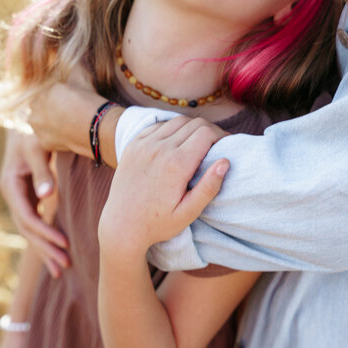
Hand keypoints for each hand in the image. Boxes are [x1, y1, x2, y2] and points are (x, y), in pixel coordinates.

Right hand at [0, 130, 68, 277]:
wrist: (24, 120)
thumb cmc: (31, 131)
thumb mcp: (36, 148)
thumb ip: (42, 172)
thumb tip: (47, 196)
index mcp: (10, 185)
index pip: (27, 217)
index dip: (45, 233)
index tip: (64, 244)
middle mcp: (12, 195)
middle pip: (28, 230)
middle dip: (46, 249)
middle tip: (64, 267)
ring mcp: (19, 197)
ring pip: (30, 230)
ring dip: (45, 249)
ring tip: (62, 269)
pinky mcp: (28, 196)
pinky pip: (36, 222)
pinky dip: (46, 236)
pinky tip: (57, 250)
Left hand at [28, 65, 106, 154]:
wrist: (95, 126)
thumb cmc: (87, 98)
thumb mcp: (80, 74)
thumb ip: (73, 63)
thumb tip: (73, 48)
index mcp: (39, 92)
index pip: (43, 92)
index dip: (55, 95)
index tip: (67, 98)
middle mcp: (33, 111)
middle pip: (40, 108)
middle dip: (51, 109)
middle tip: (68, 110)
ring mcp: (37, 128)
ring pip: (42, 123)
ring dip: (51, 122)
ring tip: (69, 122)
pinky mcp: (44, 143)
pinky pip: (47, 138)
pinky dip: (56, 136)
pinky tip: (69, 132)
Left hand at [99, 117, 229, 255]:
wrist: (121, 224)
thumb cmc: (157, 223)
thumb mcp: (188, 212)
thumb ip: (209, 187)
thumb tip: (225, 161)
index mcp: (177, 164)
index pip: (206, 132)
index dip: (221, 135)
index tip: (226, 144)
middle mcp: (159, 148)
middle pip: (194, 123)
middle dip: (209, 130)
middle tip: (215, 144)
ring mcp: (144, 144)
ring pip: (176, 121)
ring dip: (191, 128)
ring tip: (197, 143)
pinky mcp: (133, 145)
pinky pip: (157, 126)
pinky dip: (171, 129)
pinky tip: (175, 142)